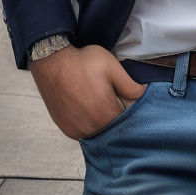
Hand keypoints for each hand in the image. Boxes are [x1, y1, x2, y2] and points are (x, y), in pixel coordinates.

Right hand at [29, 44, 145, 139]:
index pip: (127, 120)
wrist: (52, 63)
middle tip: (112, 98)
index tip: (127, 99)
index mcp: (106, 112)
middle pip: (113, 128)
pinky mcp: (67, 129)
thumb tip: (143, 94)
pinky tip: (88, 108)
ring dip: (102, 122)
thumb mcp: (111, 66)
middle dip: (116, 116)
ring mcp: (78, 130)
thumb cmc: (83, 62)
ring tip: (99, 102)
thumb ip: (129, 85)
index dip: (130, 109)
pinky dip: (90, 124)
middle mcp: (92, 126)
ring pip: (99, 132)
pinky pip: (85, 132)